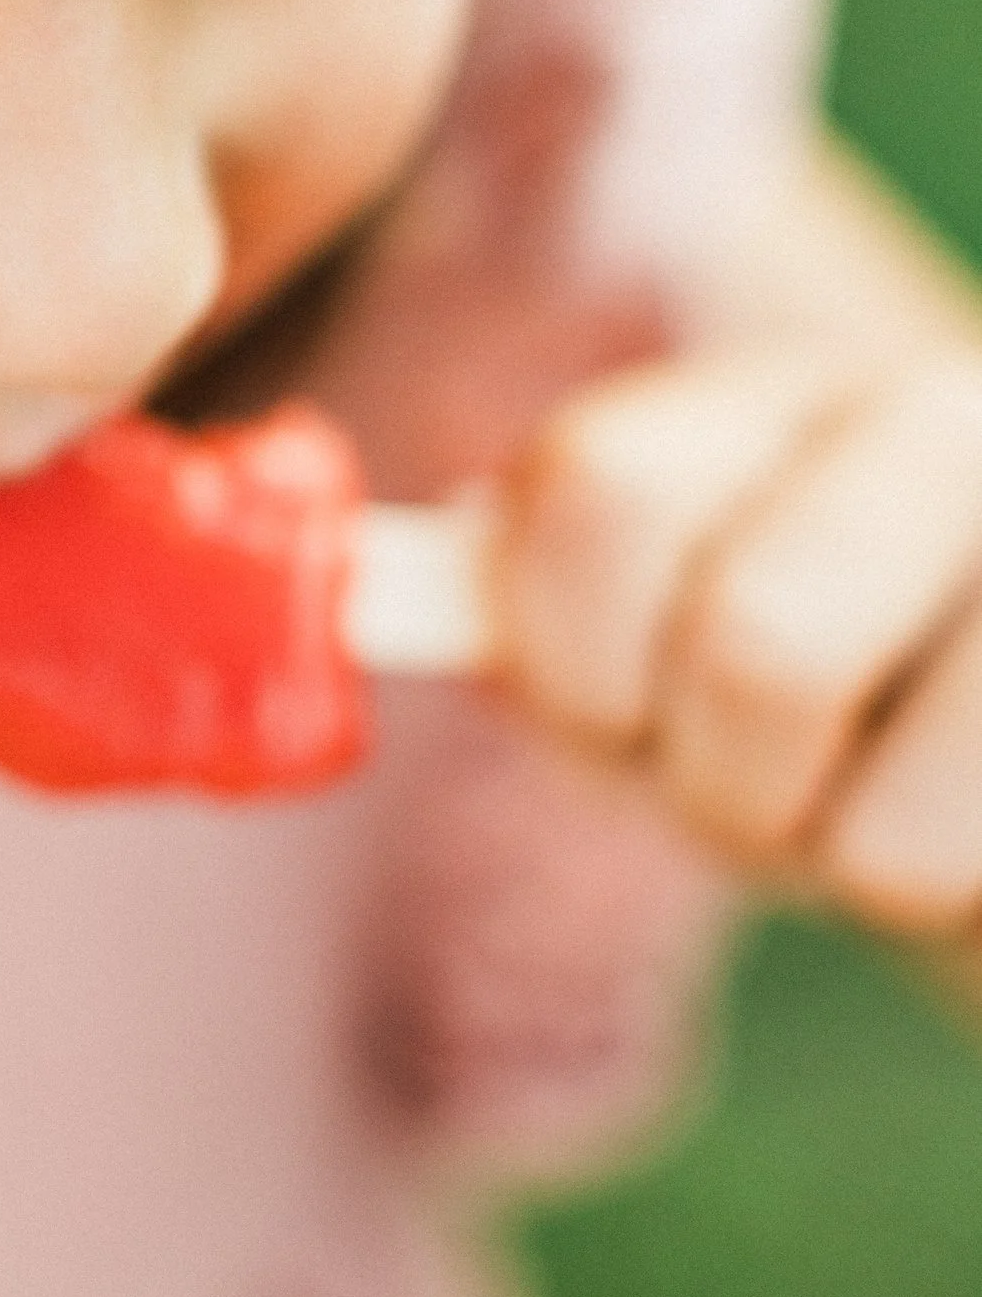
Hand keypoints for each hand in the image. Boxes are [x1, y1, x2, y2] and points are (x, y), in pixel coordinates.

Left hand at [496, 342, 981, 933]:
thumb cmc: (830, 745)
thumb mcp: (660, 672)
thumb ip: (534, 617)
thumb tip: (373, 599)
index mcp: (778, 402)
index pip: (597, 491)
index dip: (577, 657)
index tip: (624, 711)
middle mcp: (945, 414)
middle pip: (753, 643)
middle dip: (726, 782)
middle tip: (778, 787)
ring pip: (884, 807)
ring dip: (850, 853)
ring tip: (901, 811)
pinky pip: (967, 857)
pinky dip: (954, 894)